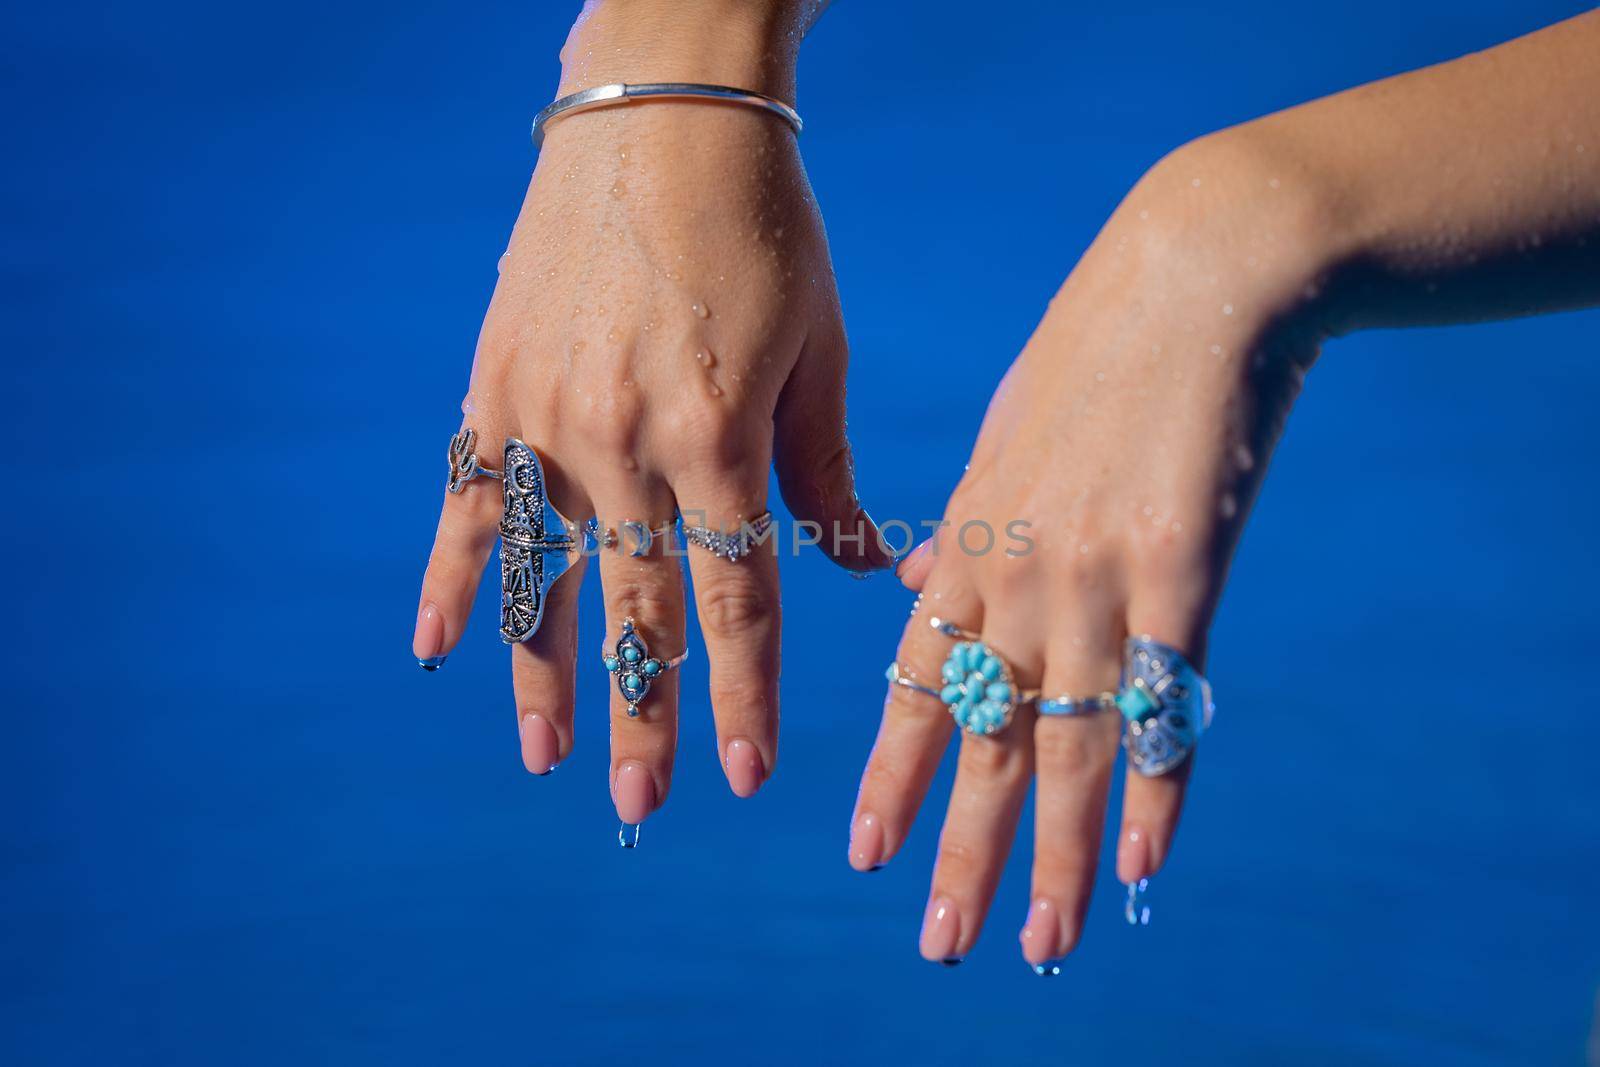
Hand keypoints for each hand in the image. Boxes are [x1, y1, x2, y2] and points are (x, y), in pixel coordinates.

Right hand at [413, 0, 886, 829]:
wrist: (664, 109)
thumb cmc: (767, 227)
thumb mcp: (817, 348)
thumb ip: (823, 468)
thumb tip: (864, 569)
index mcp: (719, 435)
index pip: (736, 601)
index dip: (744, 695)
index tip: (746, 777)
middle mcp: (624, 440)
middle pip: (638, 609)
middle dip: (647, 715)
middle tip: (647, 801)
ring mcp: (546, 416)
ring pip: (547, 575)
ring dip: (546, 675)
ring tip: (547, 761)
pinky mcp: (494, 385)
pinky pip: (469, 502)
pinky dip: (454, 578)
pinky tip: (438, 652)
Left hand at [849, 7, 1599, 966]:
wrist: (1196, 272)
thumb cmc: (1099, 350)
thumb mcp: (1004, 435)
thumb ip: (960, 527)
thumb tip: (914, 586)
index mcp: (969, 545)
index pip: (913, 686)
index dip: (893, 773)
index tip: (864, 850)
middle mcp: (1015, 577)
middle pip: (983, 739)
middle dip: (959, 848)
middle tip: (940, 941)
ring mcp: (1092, 577)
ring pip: (1066, 743)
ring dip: (1053, 852)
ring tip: (1042, 939)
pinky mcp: (1178, 567)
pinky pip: (1158, 702)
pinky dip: (1151, 787)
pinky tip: (1140, 861)